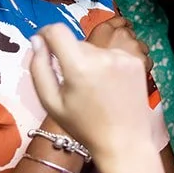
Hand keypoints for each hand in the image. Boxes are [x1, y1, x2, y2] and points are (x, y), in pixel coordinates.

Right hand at [26, 23, 153, 161]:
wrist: (124, 141)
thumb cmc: (83, 126)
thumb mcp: (51, 102)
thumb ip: (38, 68)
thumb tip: (37, 40)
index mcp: (79, 65)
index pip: (57, 30)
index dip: (46, 33)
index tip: (43, 43)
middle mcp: (103, 55)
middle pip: (76, 43)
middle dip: (69, 57)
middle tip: (73, 85)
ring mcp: (123, 57)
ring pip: (94, 49)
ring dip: (89, 62)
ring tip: (94, 89)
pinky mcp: (136, 61)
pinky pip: (112, 55)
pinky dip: (107, 66)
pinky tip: (110, 87)